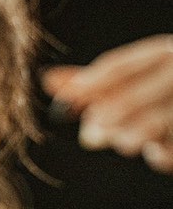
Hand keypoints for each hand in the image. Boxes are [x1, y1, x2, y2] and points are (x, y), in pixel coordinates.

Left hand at [42, 34, 172, 173]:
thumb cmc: (169, 90)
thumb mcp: (141, 77)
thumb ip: (97, 81)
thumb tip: (48, 80)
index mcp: (164, 52)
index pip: (118, 67)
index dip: (87, 86)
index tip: (63, 102)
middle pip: (132, 98)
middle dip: (107, 118)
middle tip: (91, 133)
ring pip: (153, 123)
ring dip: (133, 137)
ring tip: (127, 142)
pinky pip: (172, 150)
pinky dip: (163, 155)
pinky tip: (158, 154)